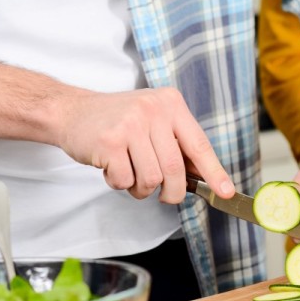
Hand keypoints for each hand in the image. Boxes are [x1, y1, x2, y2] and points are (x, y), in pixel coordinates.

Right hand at [58, 87, 233, 202]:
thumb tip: (204, 177)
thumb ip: (177, 145)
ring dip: (140, 187)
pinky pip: (124, 181)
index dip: (215, 172)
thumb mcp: (154, 121)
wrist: (72, 111)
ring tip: (129, 172)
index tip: (227, 192)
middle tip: (164, 195)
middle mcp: (153, 110)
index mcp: (171, 104)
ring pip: (150, 179)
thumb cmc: (118, 121)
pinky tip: (111, 166)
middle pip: (175, 169)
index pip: (199, 144)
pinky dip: (118, 183)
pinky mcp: (109, 141)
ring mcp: (130, 124)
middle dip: (172, 192)